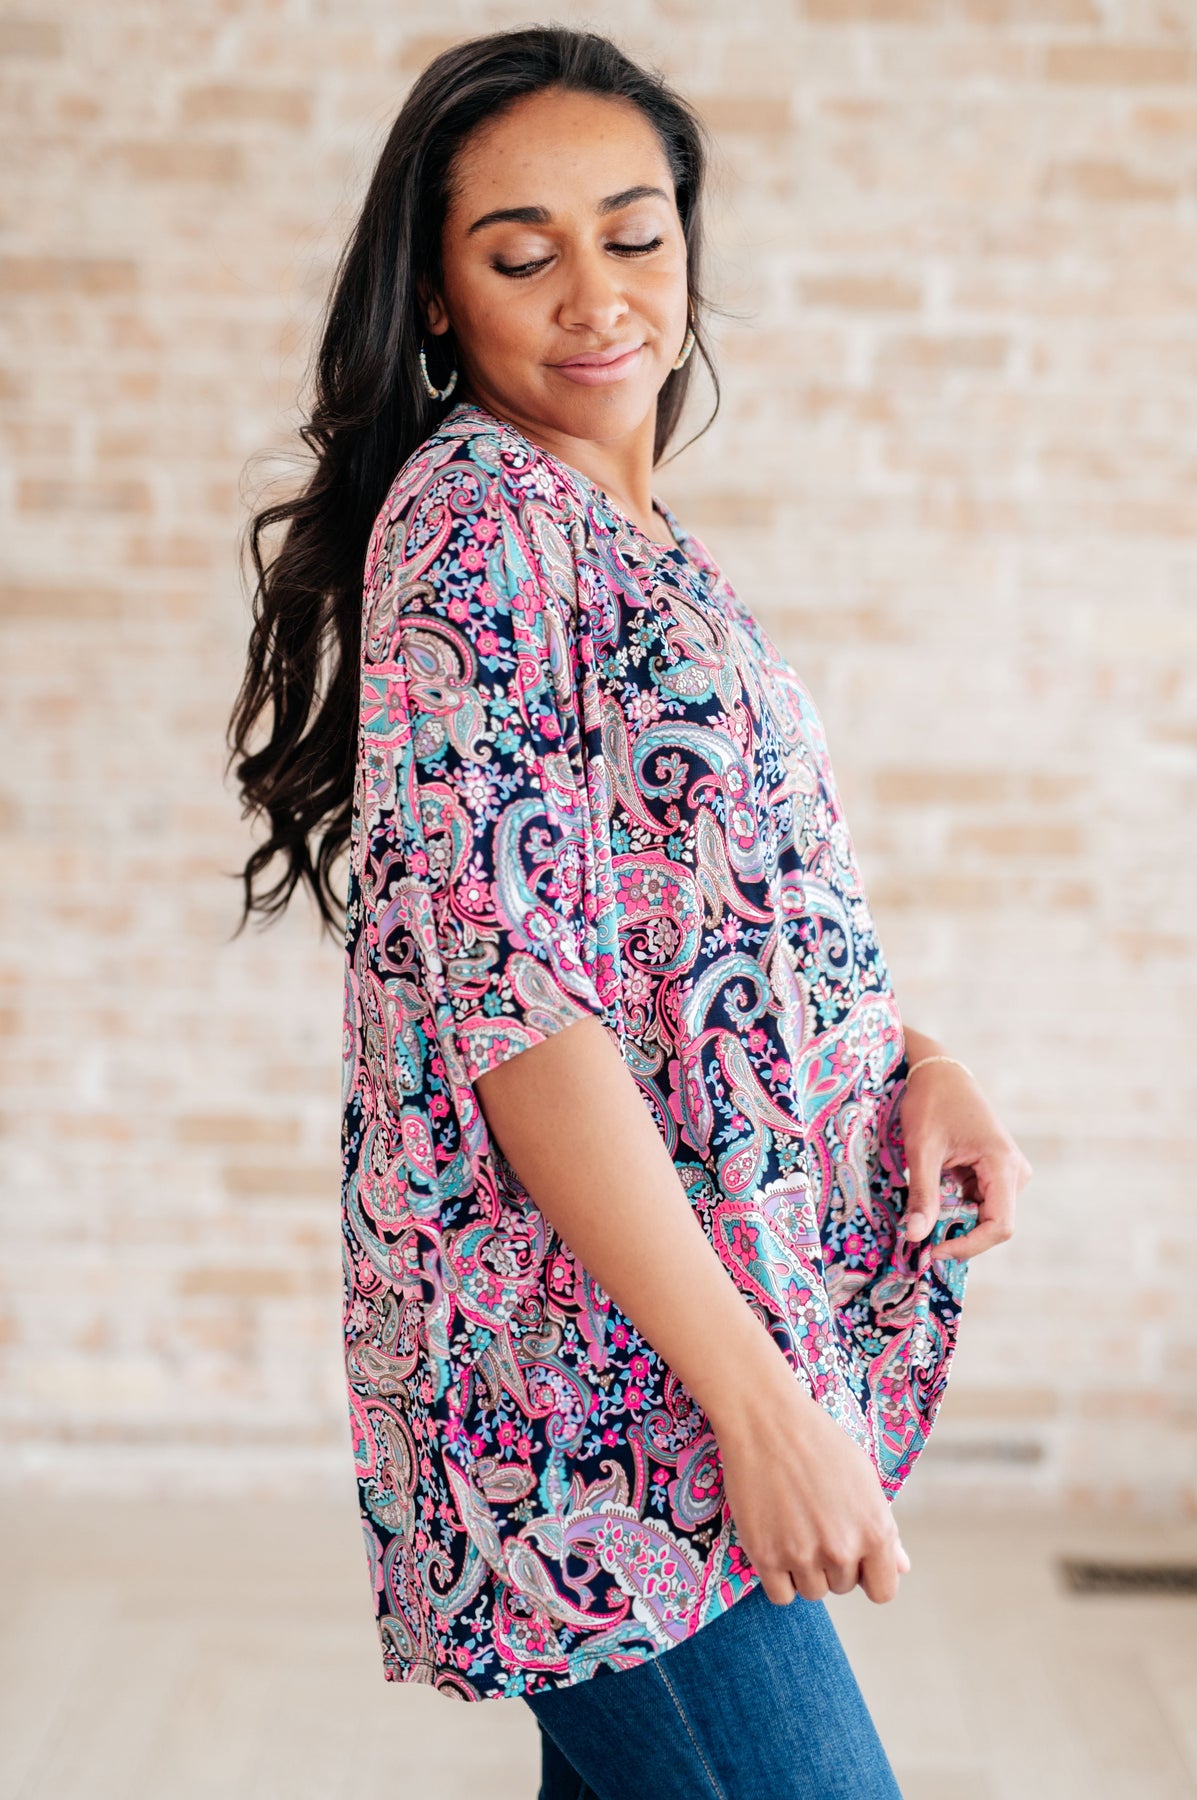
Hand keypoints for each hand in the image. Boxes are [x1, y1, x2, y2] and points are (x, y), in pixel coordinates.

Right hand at [713, 1366, 910, 1606]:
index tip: (853, 1558)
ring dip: (804, 1570)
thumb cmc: (819, 1442)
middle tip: (814, 1523)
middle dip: (831, 1563)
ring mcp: (803, 1555)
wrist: (766, 1419)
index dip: (867, 1575)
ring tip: (794, 1527)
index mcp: (875, 1530)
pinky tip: (776, 1543)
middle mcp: (843, 1548)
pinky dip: (778, 1577)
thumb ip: (885, 1528)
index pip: (883, 1590)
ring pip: (811, 1592)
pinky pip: (780, 1594)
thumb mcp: (864, 1479)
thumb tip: (902, 1566)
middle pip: (842, 1587)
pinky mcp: (766, 1555)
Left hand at [901, 1056, 1032, 1259]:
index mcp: (1003, 1165)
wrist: (939, 1071)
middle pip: (992, 1223)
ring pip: (983, 1215)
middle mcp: (1014, 1171)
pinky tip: (933, 1193)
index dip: (967, 1245)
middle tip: (919, 1233)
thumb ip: (922, 1194)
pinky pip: (978, 1201)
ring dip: (953, 1219)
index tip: (932, 1250)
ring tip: (922, 1208)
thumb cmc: (931, 1103)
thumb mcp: (922, 1149)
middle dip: (957, 1233)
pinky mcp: (995, 1171)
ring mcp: (1007, 1171)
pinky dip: (954, 1206)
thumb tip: (915, 1238)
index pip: (999, 1226)